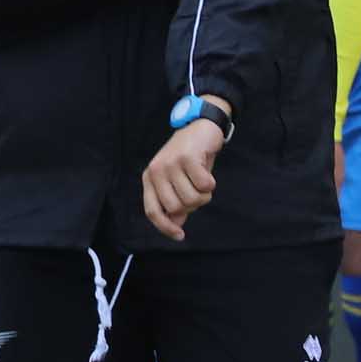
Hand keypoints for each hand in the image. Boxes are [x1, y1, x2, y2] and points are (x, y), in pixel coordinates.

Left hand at [140, 119, 225, 239]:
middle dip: (193, 205)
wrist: (201, 126)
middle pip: (177, 207)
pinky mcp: (187, 158)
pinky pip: (205, 186)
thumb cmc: (190, 158)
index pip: (153, 211)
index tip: (179, 235)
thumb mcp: (178, 180)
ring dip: (204, 194)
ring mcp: (171, 164)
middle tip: (197, 189)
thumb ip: (174, 201)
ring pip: (192, 199)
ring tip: (202, 179)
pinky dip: (211, 182)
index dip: (165, 227)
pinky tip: (207, 171)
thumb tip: (175, 223)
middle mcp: (156, 171)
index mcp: (150, 178)